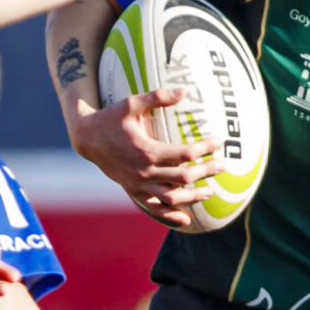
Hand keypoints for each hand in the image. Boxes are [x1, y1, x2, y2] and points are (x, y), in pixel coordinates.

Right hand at [67, 87, 217, 228]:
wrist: (87, 139)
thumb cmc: (110, 118)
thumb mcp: (131, 103)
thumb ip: (157, 97)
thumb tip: (184, 90)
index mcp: (147, 150)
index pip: (185, 153)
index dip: (205, 148)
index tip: (219, 142)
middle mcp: (144, 171)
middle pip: (184, 177)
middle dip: (206, 171)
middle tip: (222, 166)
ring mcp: (138, 185)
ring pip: (172, 198)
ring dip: (193, 196)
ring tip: (210, 191)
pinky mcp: (133, 192)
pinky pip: (154, 209)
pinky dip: (170, 216)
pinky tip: (186, 219)